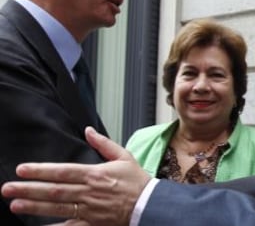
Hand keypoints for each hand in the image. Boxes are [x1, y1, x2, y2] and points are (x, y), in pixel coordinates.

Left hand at [1, 127, 150, 225]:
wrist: (148, 204)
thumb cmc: (136, 180)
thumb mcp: (123, 156)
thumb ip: (104, 143)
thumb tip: (88, 130)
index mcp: (95, 174)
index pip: (62, 171)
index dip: (41, 170)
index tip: (23, 169)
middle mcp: (89, 192)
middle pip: (55, 190)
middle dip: (30, 188)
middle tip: (8, 188)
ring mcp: (89, 210)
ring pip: (58, 207)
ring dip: (35, 206)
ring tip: (15, 203)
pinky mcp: (92, 223)